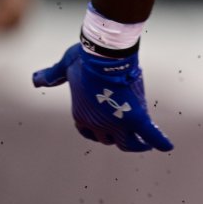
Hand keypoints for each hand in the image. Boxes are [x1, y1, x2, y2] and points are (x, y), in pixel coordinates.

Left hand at [32, 43, 172, 152]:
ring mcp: (118, 123)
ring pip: (129, 143)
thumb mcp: (65, 68)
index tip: (106, 127)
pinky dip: (159, 141)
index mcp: (81, 116)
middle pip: (110, 141)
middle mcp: (99, 125)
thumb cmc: (83, 60)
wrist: (102, 57)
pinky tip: (167, 146)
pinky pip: (150, 134)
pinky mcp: (136, 118)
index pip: (89, 132)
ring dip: (137, 146)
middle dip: (118, 140)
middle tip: (128, 138)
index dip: (98, 131)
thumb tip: (35, 79)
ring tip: (146, 145)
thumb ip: (51, 76)